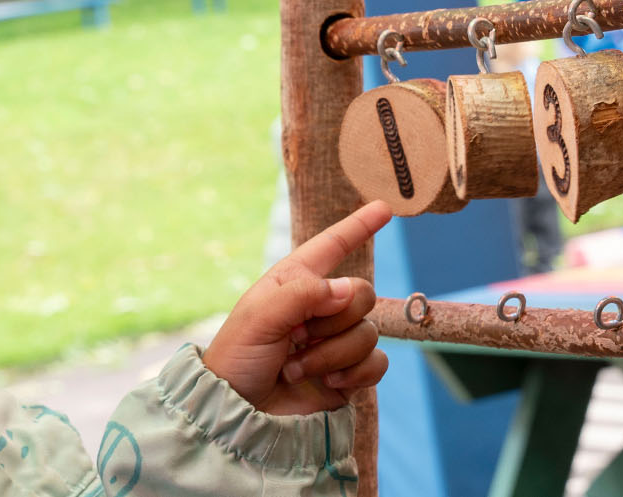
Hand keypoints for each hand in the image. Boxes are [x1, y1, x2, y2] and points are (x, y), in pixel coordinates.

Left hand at [202, 201, 391, 415]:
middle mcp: (320, 308)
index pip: (332, 246)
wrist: (238, 413)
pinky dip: (355, 374)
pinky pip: (378, 363)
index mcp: (296, 282)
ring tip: (296, 368)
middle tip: (298, 339)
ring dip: (332, 354)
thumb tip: (348, 290)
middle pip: (362, 293)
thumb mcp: (259, 316)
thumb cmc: (238, 359)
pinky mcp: (349, 374)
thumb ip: (303, 294)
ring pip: (369, 332)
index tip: (384, 208)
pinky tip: (329, 384)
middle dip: (333, 320)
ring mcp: (336, 342)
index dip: (358, 226)